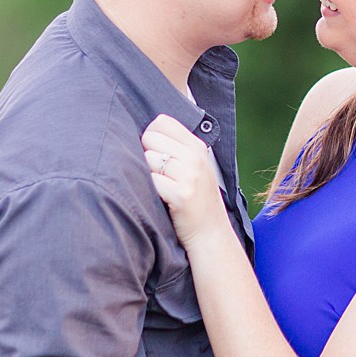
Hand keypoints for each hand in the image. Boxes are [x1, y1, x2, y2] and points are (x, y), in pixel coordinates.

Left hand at [142, 114, 227, 247]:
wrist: (210, 234)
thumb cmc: (196, 200)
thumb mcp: (195, 167)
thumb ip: (177, 148)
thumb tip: (145, 134)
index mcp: (197, 147)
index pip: (162, 122)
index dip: (151, 135)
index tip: (154, 152)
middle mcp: (195, 157)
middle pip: (150, 137)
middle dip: (145, 153)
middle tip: (156, 174)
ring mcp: (190, 175)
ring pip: (147, 158)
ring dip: (145, 173)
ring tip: (158, 187)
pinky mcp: (181, 194)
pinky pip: (150, 180)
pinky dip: (148, 190)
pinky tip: (159, 198)